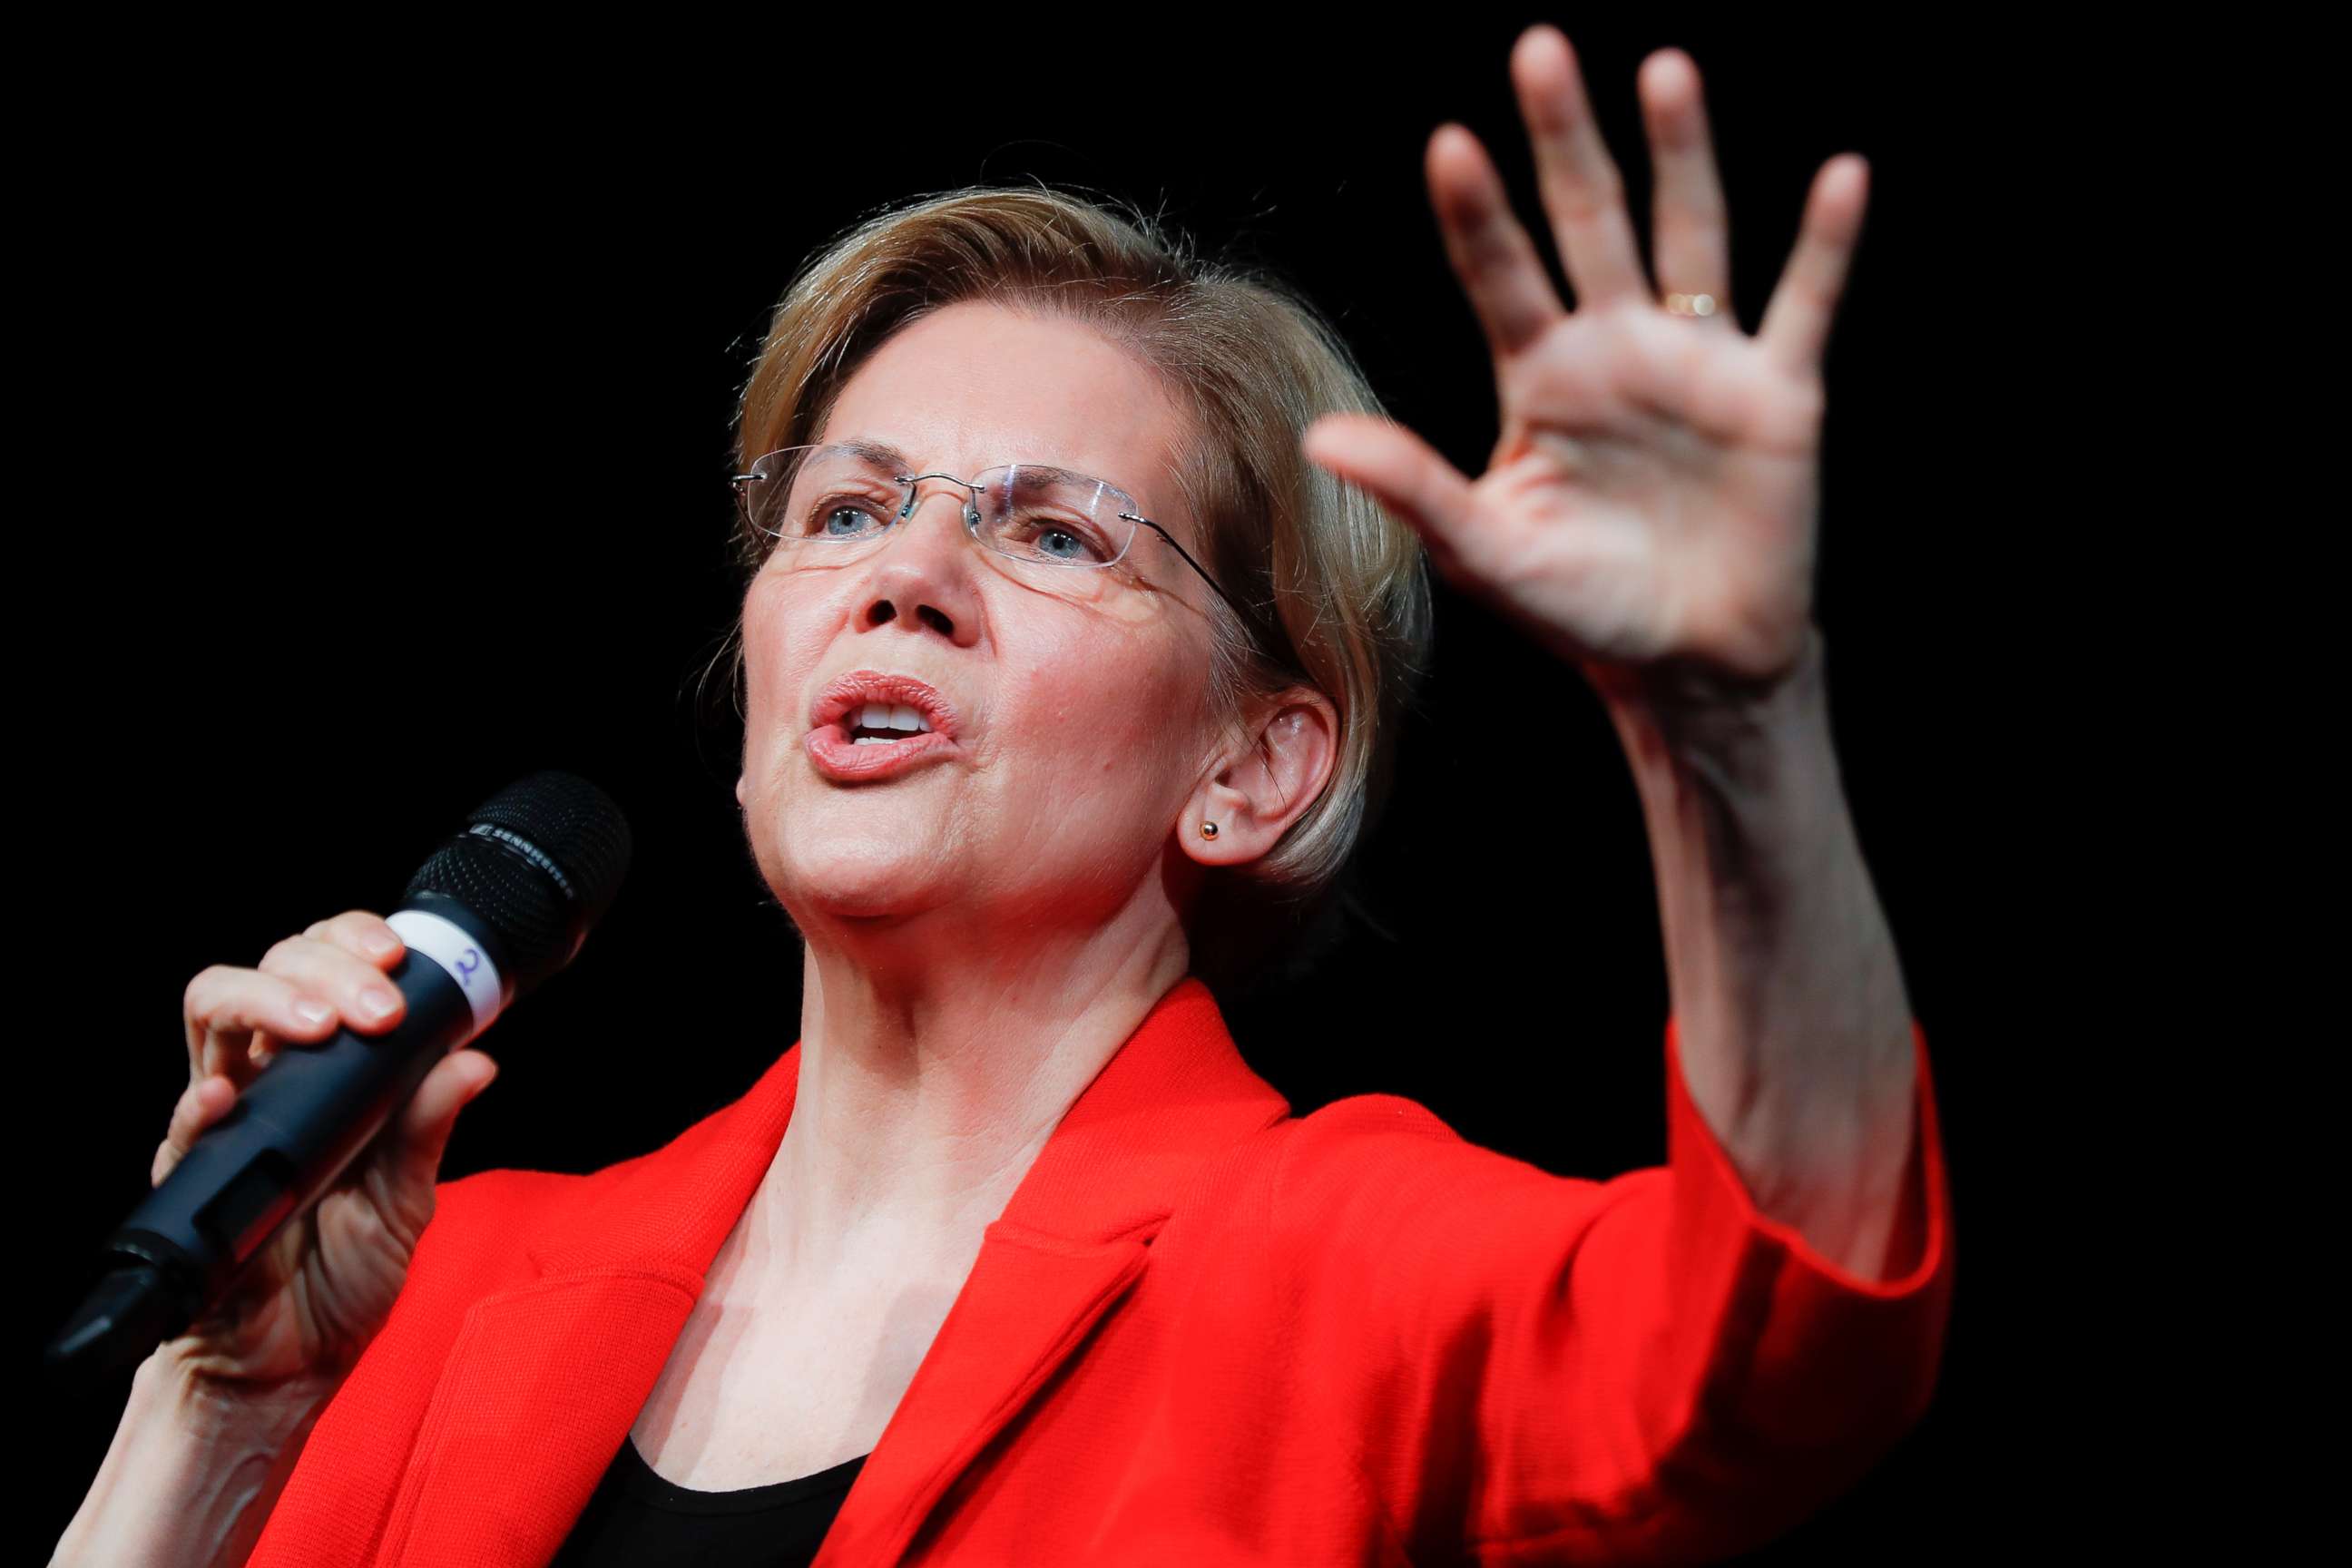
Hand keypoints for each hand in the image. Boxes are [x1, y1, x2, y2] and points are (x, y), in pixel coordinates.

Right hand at [157, 909, 497, 1393]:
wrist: (287, 1366)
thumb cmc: (340, 1278)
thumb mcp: (406, 1199)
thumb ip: (429, 1129)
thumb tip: (475, 1061)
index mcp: (326, 1073)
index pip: (323, 968)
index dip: (353, 942)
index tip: (401, 955)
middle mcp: (270, 1080)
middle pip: (271, 970)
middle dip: (327, 965)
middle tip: (379, 1007)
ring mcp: (225, 1121)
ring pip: (214, 1013)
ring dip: (270, 1001)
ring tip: (321, 1027)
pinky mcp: (189, 1176)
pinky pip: (183, 1126)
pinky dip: (202, 1103)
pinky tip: (228, 1093)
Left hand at [1302, 26, 1866, 696]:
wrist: (1690, 664)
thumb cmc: (1581, 608)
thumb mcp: (1489, 552)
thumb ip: (1414, 488)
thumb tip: (1318, 438)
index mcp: (1542, 378)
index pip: (1500, 277)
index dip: (1478, 215)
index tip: (1451, 145)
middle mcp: (1618, 348)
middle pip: (1588, 222)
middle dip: (1564, 141)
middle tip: (1538, 49)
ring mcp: (1700, 362)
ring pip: (1690, 236)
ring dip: (1681, 155)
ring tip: (1664, 69)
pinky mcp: (1778, 394)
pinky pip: (1805, 305)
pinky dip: (1825, 246)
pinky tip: (1842, 178)